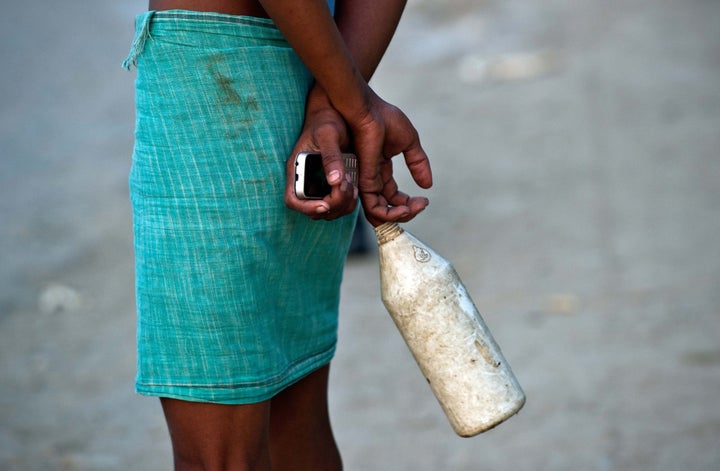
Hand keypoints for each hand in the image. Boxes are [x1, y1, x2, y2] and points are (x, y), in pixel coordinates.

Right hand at [284, 85, 358, 220]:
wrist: (336, 112)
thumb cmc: (327, 118)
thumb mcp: (328, 134)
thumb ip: (331, 156)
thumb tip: (334, 181)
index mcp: (297, 169)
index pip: (292, 200)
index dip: (307, 208)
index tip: (325, 204)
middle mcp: (305, 180)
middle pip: (313, 210)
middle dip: (332, 206)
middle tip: (347, 190)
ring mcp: (318, 184)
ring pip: (327, 210)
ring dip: (342, 206)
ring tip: (352, 189)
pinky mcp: (331, 184)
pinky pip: (338, 202)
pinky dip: (347, 201)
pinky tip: (355, 188)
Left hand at [348, 90, 432, 226]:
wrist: (367, 109)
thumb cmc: (383, 118)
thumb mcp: (409, 141)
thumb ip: (418, 163)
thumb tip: (427, 185)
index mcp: (380, 169)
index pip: (392, 197)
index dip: (409, 203)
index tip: (424, 200)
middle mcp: (371, 179)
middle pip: (387, 208)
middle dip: (406, 213)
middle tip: (421, 206)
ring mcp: (366, 181)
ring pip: (380, 213)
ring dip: (400, 216)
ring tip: (414, 209)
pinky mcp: (364, 181)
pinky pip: (375, 208)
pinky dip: (391, 213)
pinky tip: (407, 207)